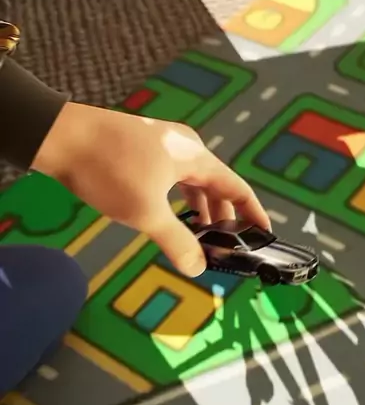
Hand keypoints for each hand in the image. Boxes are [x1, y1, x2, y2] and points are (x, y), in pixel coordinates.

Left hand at [33, 102, 269, 277]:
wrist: (60, 135)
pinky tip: (171, 215)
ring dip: (200, 209)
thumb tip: (199, 268)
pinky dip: (180, 199)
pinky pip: (174, 177)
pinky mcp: (142, 148)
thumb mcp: (146, 213)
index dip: (253, 213)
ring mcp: (163, 145)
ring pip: (193, 181)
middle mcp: (185, 146)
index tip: (264, 236)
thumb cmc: (109, 171)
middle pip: (216, 185)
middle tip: (227, 247)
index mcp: (195, 157)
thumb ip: (176, 241)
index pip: (237, 188)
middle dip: (224, 217)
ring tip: (202, 237)